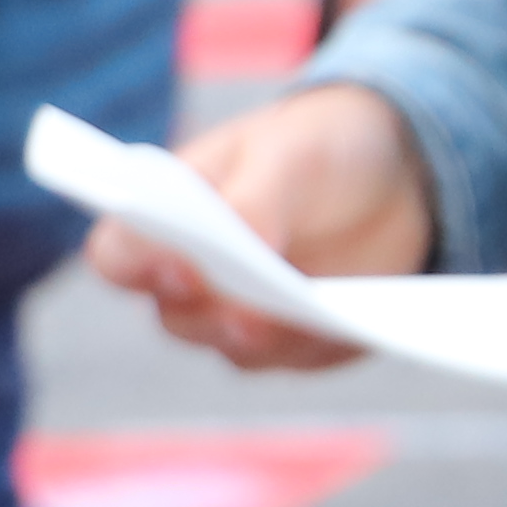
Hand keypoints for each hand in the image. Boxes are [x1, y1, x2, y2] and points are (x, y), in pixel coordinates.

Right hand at [92, 81, 425, 371]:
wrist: (386, 176)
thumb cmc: (310, 148)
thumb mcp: (289, 152)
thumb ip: (255, 194)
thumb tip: (242, 241)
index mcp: (162, 219)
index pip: (121, 256)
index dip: (137, 266)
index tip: (178, 266)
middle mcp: (190, 281)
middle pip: (179, 318)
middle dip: (214, 315)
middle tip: (247, 313)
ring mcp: (240, 319)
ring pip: (239, 348)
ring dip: (273, 336)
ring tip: (308, 315)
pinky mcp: (294, 343)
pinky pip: (302, 357)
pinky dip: (323, 342)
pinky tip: (352, 322)